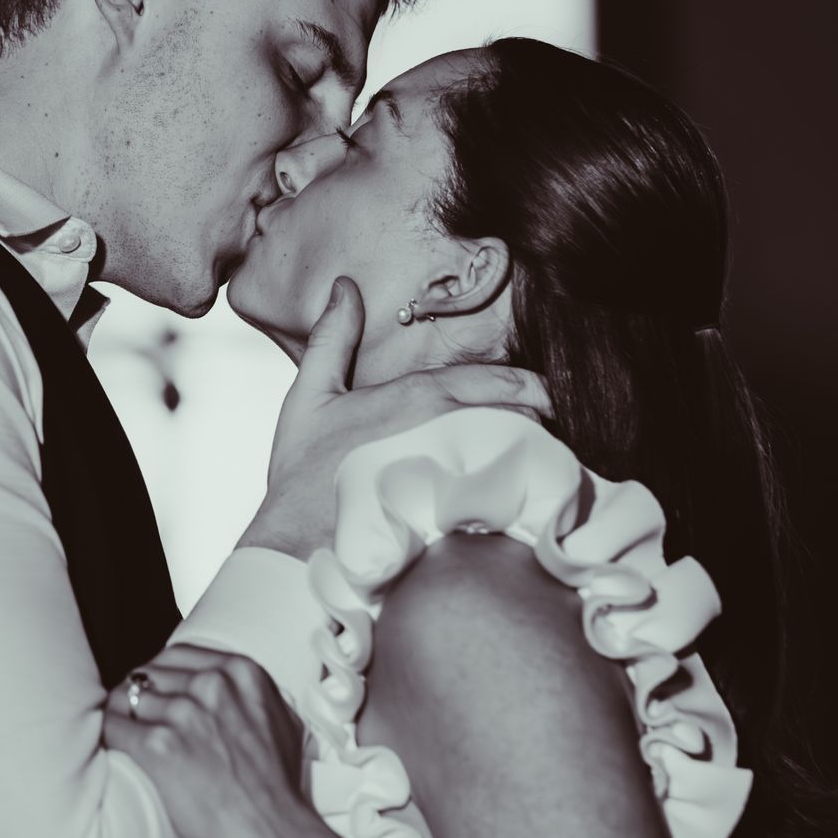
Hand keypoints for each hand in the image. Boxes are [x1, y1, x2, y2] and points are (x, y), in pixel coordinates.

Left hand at [102, 649, 321, 837]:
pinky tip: (115, 750)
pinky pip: (113, 726)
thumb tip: (224, 687)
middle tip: (134, 720)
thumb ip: (248, 695)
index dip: (159, 676)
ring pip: (127, 698)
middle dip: (138, 697)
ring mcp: (185, 713)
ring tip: (124, 739)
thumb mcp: (280, 720)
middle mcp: (213, 684)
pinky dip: (109, 736)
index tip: (153, 693)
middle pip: (148, 675)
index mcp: (241, 672)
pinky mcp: (160, 746)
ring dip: (121, 718)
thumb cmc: (279, 791)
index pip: (176, 655)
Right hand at [239, 278, 550, 559]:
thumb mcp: (308, 398)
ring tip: (533, 470)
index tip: (545, 395)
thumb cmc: (301, 475)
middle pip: (523, 419)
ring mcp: (459, 481)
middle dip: (537, 422)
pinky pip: (514, 505)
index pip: (499, 382)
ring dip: (534, 459)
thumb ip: (331, 339)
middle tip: (541, 433)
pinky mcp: (462, 524)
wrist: (291, 550)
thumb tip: (345, 287)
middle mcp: (448, 433)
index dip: (532, 387)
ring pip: (523, 460)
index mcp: (419, 398)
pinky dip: (525, 501)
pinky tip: (518, 509)